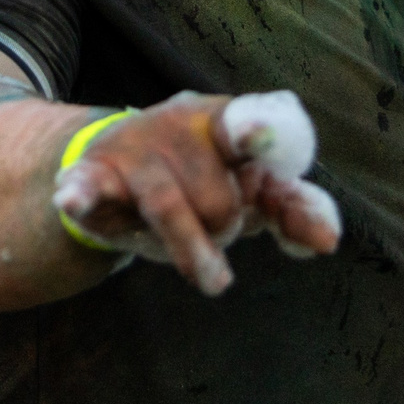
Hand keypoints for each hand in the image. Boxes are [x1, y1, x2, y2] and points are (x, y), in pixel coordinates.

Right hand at [52, 91, 343, 295]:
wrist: (116, 166)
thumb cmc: (198, 179)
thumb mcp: (245, 189)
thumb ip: (289, 207)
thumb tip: (329, 240)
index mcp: (223, 120)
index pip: (246, 127)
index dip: (255, 133)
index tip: (259, 138)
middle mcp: (178, 124)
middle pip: (218, 197)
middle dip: (225, 228)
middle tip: (217, 231)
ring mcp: (135, 147)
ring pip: (168, 208)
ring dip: (191, 251)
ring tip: (217, 282)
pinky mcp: (93, 173)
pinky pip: (88, 186)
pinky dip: (82, 193)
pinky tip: (74, 199)